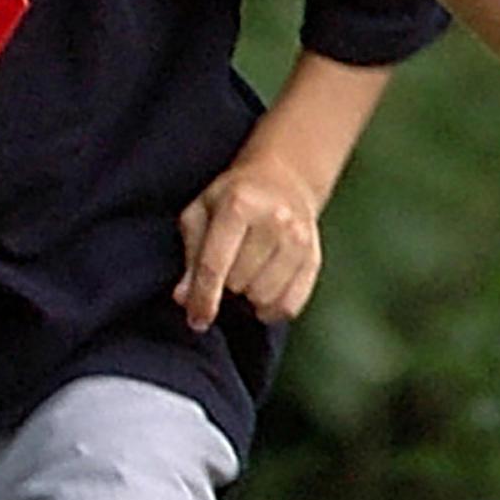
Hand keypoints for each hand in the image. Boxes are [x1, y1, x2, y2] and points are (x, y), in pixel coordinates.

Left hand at [173, 152, 333, 327]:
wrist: (285, 179)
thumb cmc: (234, 196)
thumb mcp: (201, 212)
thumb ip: (191, 254)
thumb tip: (184, 298)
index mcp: (239, 205)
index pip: (215, 265)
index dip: (202, 298)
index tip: (196, 321)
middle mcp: (275, 220)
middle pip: (239, 283)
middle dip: (226, 286)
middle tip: (227, 271)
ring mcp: (299, 240)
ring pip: (265, 297)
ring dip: (249, 296)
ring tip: (246, 278)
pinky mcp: (314, 257)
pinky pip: (291, 304)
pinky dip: (272, 310)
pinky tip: (263, 298)